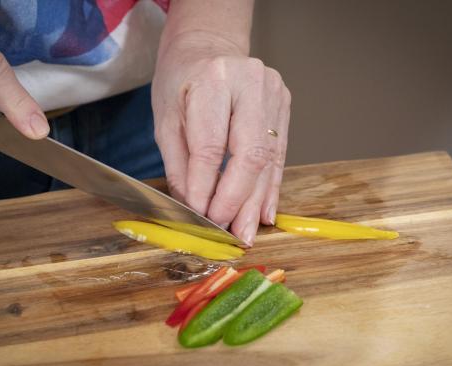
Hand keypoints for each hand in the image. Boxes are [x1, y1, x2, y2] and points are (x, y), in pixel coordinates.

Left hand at [152, 31, 290, 245]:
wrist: (207, 48)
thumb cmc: (181, 83)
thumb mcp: (167, 121)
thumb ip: (180, 165)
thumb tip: (193, 208)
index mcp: (213, 80)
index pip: (211, 146)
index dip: (206, 187)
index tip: (200, 215)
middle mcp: (250, 83)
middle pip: (250, 154)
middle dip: (237, 199)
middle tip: (229, 232)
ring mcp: (273, 94)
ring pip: (268, 159)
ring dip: (256, 201)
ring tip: (246, 232)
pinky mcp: (284, 107)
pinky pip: (279, 156)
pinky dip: (270, 187)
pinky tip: (264, 213)